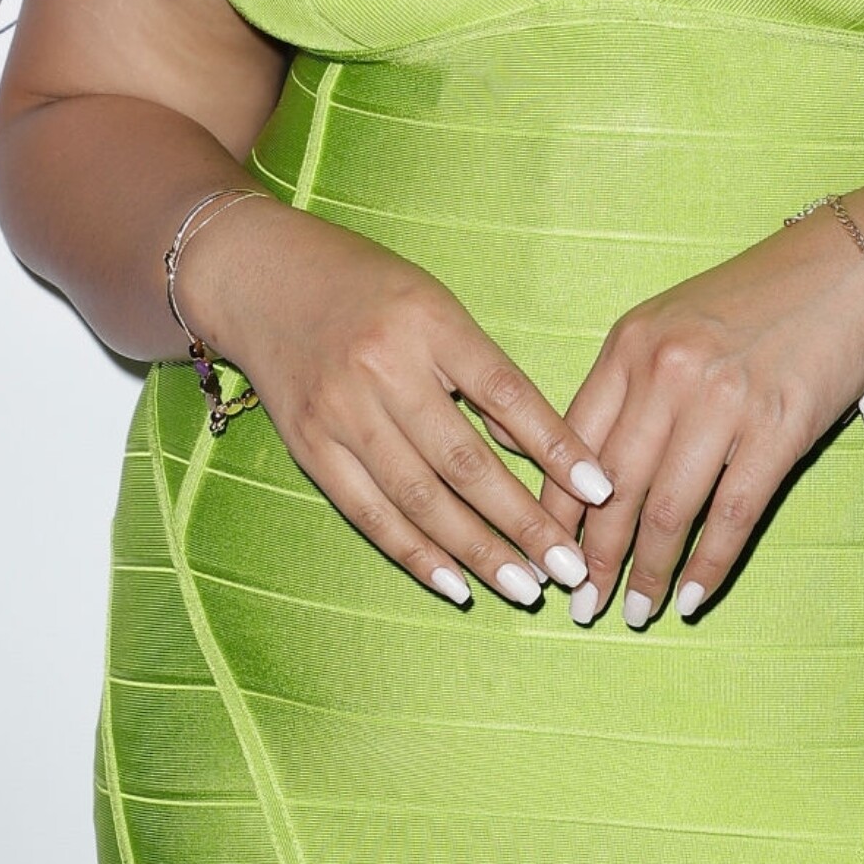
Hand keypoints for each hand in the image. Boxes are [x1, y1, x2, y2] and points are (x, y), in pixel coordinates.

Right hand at [183, 198, 612, 607]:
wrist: (260, 276)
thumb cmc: (366, 286)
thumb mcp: (435, 305)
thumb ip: (482, 373)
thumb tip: (532, 448)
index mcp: (429, 323)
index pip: (507, 394)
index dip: (557, 447)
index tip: (603, 491)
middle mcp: (384, 369)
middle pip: (464, 462)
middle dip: (523, 521)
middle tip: (571, 567)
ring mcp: (341, 412)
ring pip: (420, 499)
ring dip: (478, 550)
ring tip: (527, 587)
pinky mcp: (309, 446)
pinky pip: (370, 513)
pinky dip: (415, 554)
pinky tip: (457, 584)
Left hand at [541, 202, 863, 628]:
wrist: (849, 268)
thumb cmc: (754, 301)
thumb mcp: (671, 323)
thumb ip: (626, 385)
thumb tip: (580, 470)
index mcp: (630, 345)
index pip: (569, 443)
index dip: (552, 510)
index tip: (543, 554)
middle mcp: (667, 371)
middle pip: (611, 487)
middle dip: (591, 557)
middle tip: (580, 605)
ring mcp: (723, 401)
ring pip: (666, 509)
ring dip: (645, 573)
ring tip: (633, 613)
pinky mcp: (778, 428)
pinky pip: (731, 514)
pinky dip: (707, 565)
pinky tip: (692, 598)